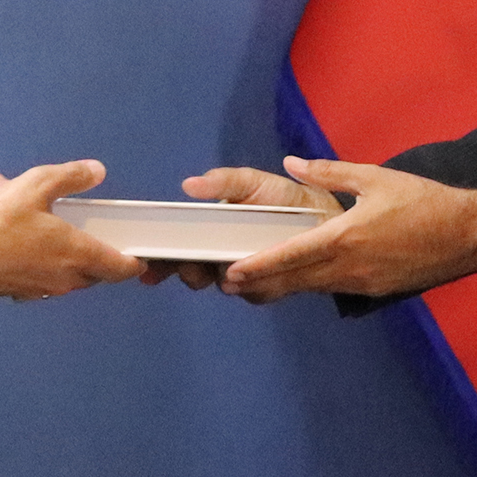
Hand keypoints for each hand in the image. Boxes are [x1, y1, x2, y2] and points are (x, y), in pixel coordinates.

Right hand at [0, 159, 146, 300]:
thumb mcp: (36, 185)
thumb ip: (69, 176)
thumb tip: (97, 170)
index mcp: (77, 254)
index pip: (117, 267)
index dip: (131, 264)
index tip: (138, 259)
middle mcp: (64, 279)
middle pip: (93, 276)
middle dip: (99, 263)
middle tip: (98, 244)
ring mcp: (40, 291)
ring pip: (67, 282)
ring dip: (71, 267)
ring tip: (62, 246)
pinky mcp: (17, 295)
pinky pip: (42, 284)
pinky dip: (43, 271)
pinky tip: (28, 255)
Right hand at [142, 165, 341, 288]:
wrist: (329, 218)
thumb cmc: (285, 198)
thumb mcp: (253, 183)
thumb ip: (224, 182)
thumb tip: (188, 185)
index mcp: (213, 230)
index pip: (179, 247)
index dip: (160, 256)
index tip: (147, 262)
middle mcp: (224, 255)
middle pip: (194, 273)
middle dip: (188, 273)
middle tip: (192, 269)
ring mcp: (246, 275)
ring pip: (223, 286)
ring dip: (222, 281)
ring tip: (228, 271)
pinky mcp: (269, 289)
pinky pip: (256, 294)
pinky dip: (257, 287)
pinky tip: (262, 277)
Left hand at [218, 156, 476, 305]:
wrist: (469, 233)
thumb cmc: (424, 200)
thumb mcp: (375, 177)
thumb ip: (328, 172)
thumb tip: (292, 163)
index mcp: (345, 236)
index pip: (292, 255)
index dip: (259, 266)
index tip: (233, 272)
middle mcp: (349, 267)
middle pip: (294, 281)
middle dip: (260, 283)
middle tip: (229, 282)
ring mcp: (362, 283)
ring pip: (312, 288)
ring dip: (284, 286)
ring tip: (254, 282)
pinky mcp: (375, 291)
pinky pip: (333, 288)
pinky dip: (311, 284)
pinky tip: (300, 277)